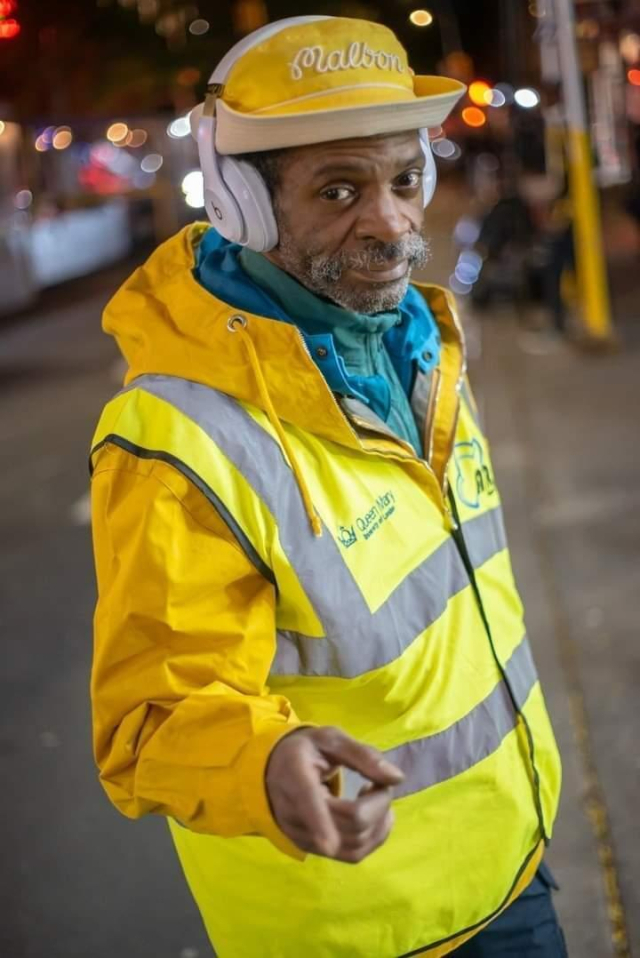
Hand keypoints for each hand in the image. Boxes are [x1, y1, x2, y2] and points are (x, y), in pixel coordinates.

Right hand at [265, 726, 403, 862]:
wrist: (277, 770)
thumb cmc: (307, 751)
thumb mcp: (331, 739)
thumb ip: (362, 755)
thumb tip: (397, 778)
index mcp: (295, 776)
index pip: (308, 803)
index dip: (319, 825)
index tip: (329, 845)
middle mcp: (294, 813)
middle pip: (348, 824)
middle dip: (379, 805)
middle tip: (379, 781)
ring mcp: (303, 836)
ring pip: (354, 845)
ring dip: (379, 823)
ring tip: (373, 795)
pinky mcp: (314, 850)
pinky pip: (353, 854)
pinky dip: (374, 836)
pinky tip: (371, 814)